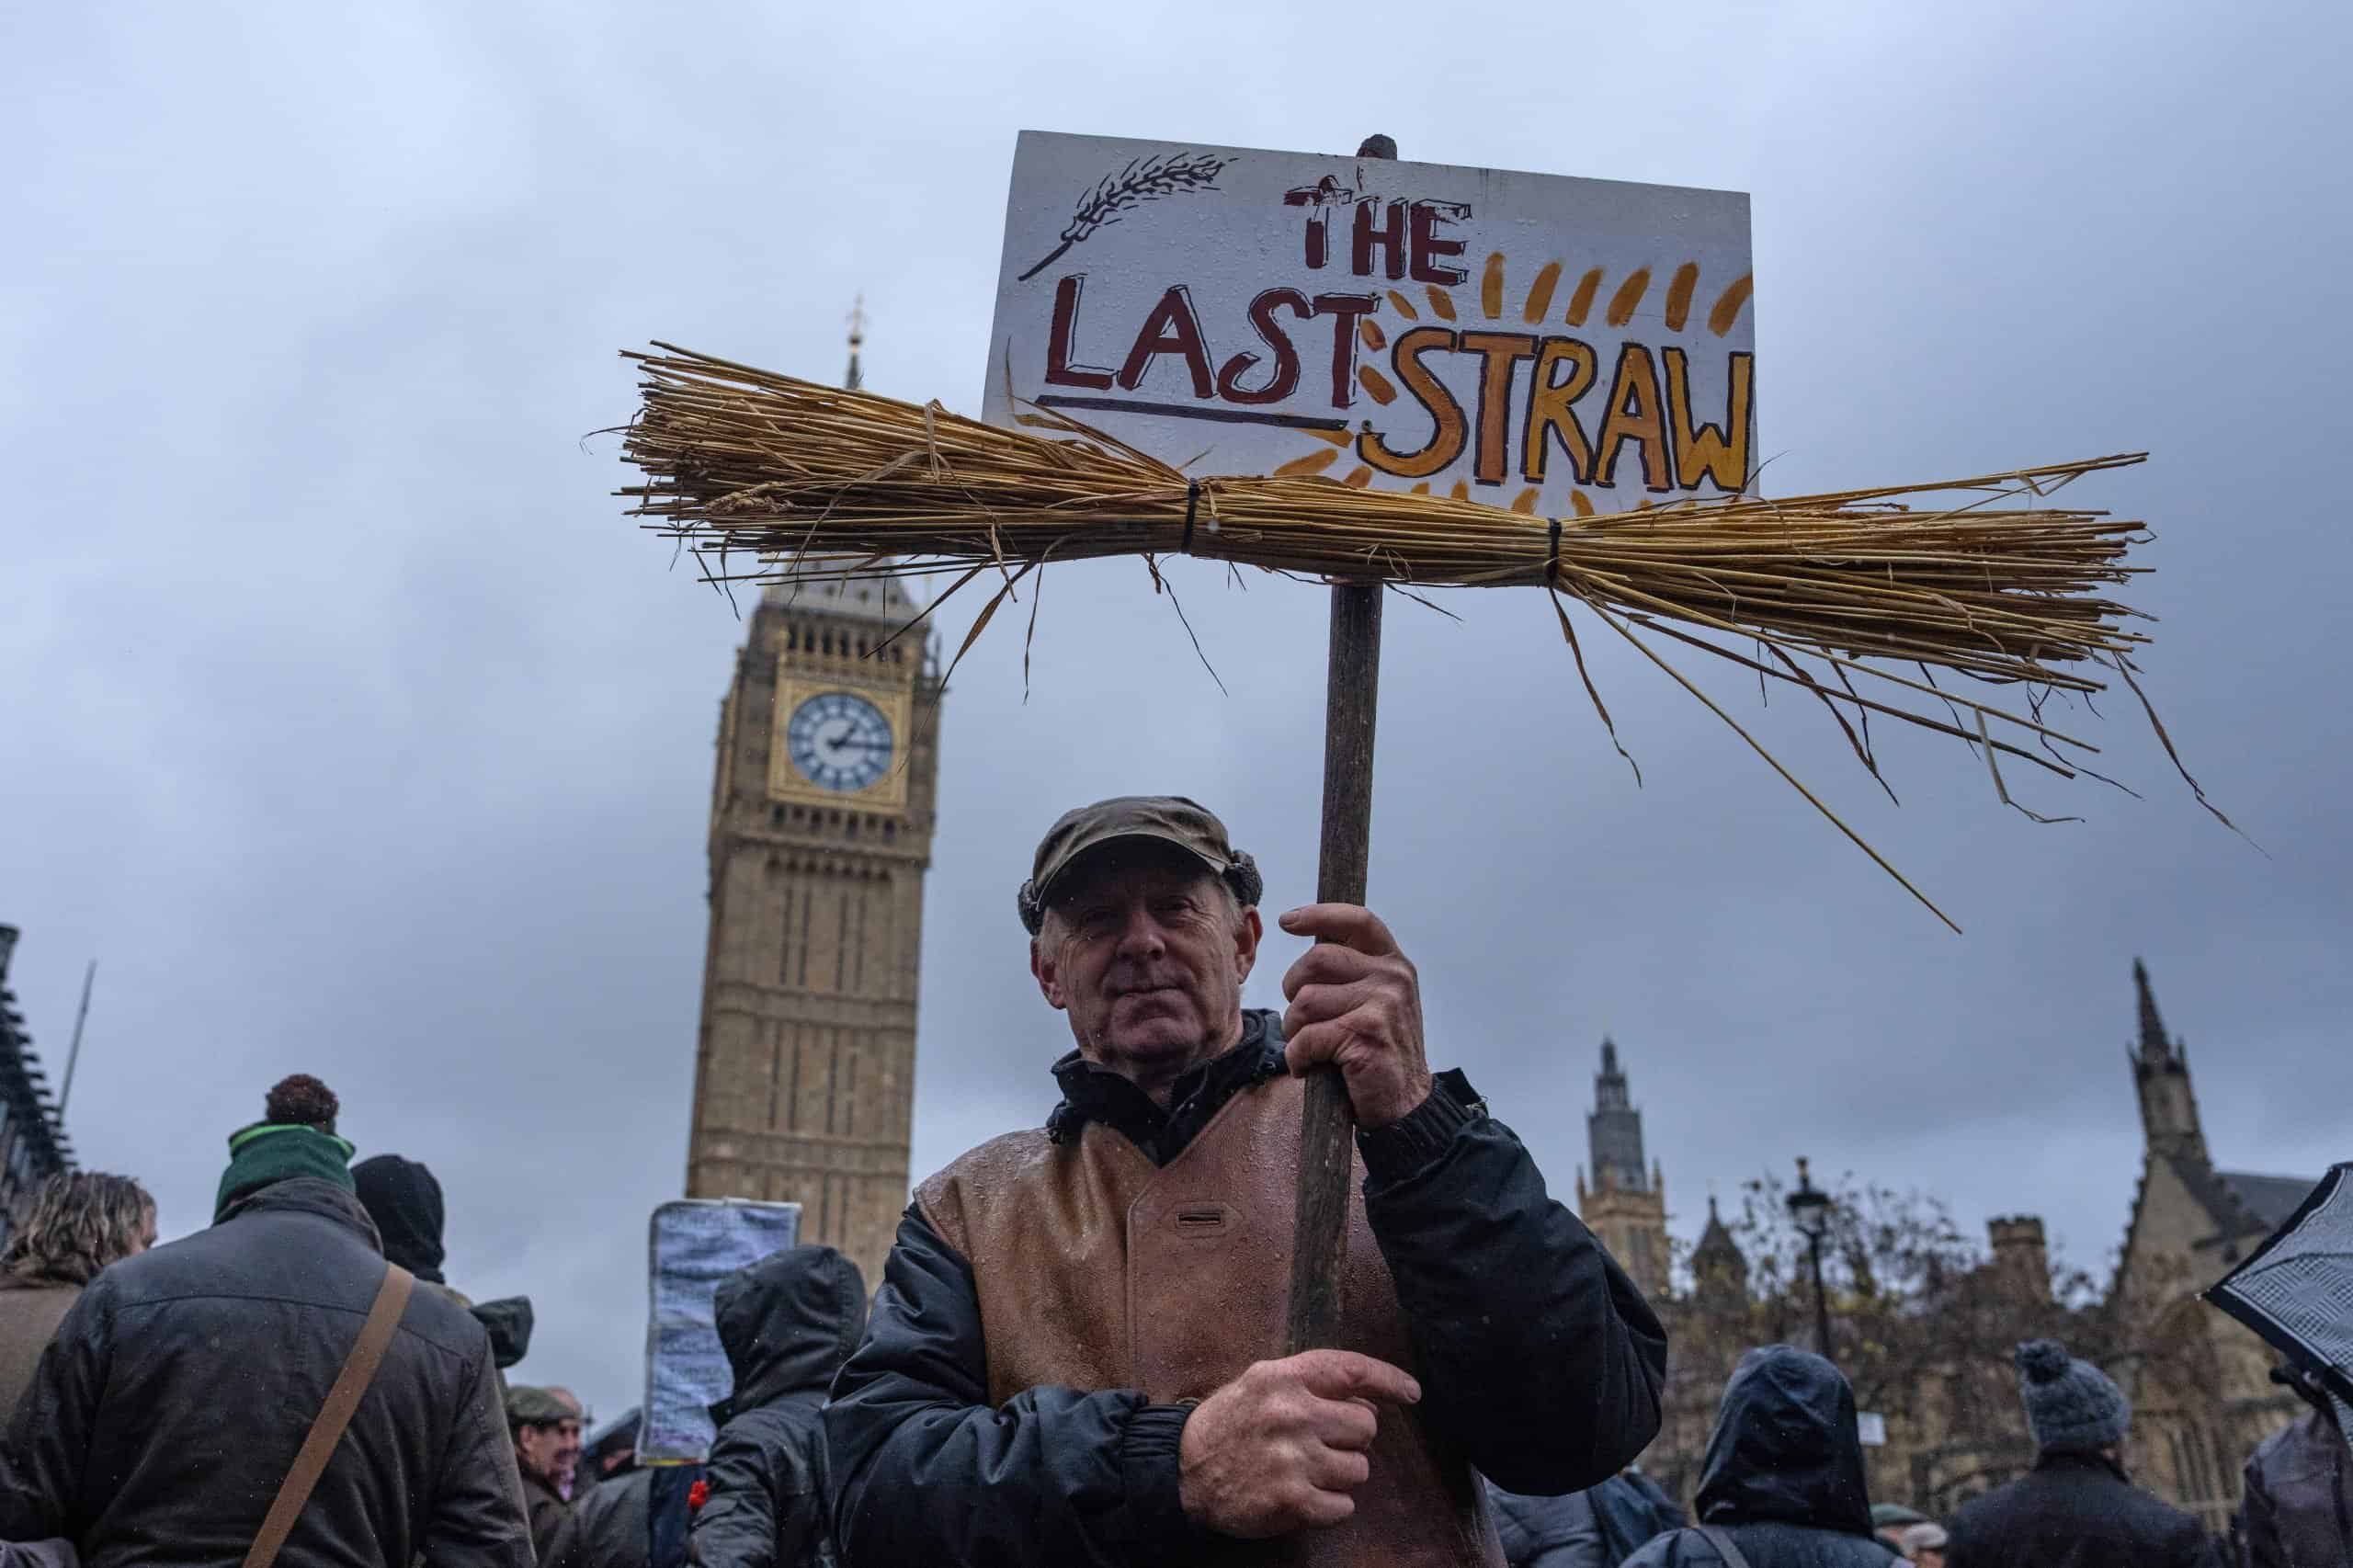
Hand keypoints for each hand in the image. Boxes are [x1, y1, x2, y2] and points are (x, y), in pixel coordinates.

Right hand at [1177, 1350, 1419, 1536]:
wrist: (1180, 1472)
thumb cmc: (1228, 1424)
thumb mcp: (1261, 1384)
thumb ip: (1310, 1384)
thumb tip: (1368, 1401)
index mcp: (1284, 1378)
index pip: (1352, 1371)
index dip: (1389, 1380)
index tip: (1411, 1393)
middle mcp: (1291, 1414)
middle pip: (1365, 1426)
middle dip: (1353, 1439)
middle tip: (1325, 1444)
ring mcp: (1293, 1459)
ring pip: (1360, 1470)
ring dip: (1342, 1475)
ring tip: (1309, 1472)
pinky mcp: (1292, 1500)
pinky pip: (1343, 1506)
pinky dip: (1331, 1506)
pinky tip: (1306, 1497)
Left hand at [1278, 904, 1432, 1127]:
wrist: (1405, 1106)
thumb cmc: (1379, 1052)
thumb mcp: (1377, 1000)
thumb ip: (1353, 970)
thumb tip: (1310, 940)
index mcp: (1394, 964)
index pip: (1357, 920)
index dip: (1319, 915)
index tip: (1288, 920)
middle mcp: (1393, 978)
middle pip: (1316, 960)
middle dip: (1294, 990)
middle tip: (1302, 1019)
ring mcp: (1382, 1005)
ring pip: (1304, 1001)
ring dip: (1295, 1031)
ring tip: (1311, 1049)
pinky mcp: (1365, 1034)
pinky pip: (1306, 1037)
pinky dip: (1298, 1058)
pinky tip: (1311, 1068)